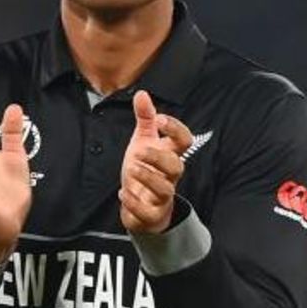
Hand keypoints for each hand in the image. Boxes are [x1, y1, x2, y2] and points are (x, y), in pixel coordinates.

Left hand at [119, 90, 192, 233]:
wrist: (140, 206)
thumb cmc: (145, 170)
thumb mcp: (143, 142)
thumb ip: (145, 119)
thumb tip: (142, 93)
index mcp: (169, 155)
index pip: (184, 141)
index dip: (175, 129)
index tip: (159, 119)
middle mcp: (169, 176)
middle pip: (177, 166)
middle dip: (159, 157)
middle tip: (139, 151)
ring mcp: (162, 196)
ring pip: (165, 189)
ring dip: (148, 178)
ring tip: (131, 169)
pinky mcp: (151, 214)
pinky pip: (148, 211)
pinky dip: (134, 203)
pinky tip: (122, 193)